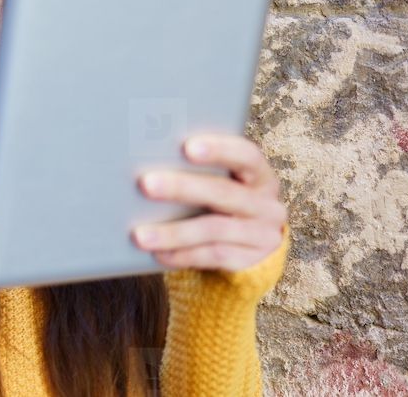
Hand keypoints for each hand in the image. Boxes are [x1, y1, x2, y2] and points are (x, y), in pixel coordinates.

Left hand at [131, 133, 286, 271]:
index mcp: (260, 175)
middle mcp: (266, 204)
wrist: (252, 248)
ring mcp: (262, 234)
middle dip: (182, 187)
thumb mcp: (222, 183)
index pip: (246, 155)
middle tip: (146, 184)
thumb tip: (149, 161)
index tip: (188, 147)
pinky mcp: (251, 260)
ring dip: (173, 232)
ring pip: (214, 229)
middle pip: (223, 192)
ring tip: (141, 235)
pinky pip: (212, 256)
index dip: (220, 149)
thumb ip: (198, 171)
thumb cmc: (222, 204)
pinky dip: (182, 254)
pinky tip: (158, 253)